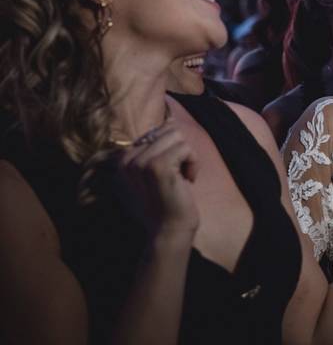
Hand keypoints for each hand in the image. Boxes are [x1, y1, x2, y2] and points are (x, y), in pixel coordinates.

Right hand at [116, 121, 199, 241]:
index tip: (168, 175)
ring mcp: (140, 162)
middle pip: (168, 130)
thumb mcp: (153, 172)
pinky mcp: (157, 167)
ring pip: (178, 136)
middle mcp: (126, 159)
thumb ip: (156, 148)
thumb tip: (171, 119)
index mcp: (122, 160)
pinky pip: (186, 148)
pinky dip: (193, 164)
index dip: (171, 150)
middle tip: (177, 177)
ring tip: (181, 178)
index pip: (156, 131)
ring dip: (188, 157)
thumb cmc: (165, 202)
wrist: (168, 230)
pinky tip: (186, 182)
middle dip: (181, 152)